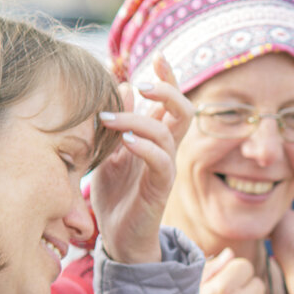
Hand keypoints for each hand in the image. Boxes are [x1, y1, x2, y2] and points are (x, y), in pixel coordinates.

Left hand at [90, 56, 192, 262]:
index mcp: (156, 137)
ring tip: (110, 118)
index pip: (171, 101)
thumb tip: (123, 83)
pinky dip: (145, 148)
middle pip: (184, 110)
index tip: (158, 55)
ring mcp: (165, 169)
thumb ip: (119, 121)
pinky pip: (161, 162)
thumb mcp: (111, 150)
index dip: (169, 77)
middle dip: (168, 91)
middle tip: (143, 83)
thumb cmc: (115, 193)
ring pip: (168, 133)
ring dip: (139, 120)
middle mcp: (166, 150)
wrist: (118, 238)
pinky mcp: (159, 190)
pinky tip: (126, 142)